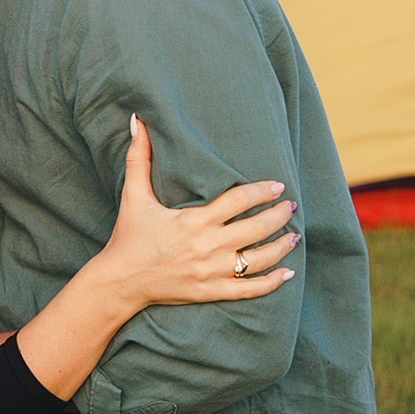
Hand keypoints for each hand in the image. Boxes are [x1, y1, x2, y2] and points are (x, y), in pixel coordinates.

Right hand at [99, 115, 298, 310]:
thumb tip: (138, 121)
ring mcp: (212, 272)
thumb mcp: (134, 195)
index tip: (278, 185)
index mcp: (194, 221)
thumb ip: (139, 158)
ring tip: (294, 235)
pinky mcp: (212, 292)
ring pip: (259, 260)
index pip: (238, 202)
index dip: (261, 192)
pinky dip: (272, 282)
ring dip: (281, 247)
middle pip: (256, 229)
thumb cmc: (129, 237)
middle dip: (278, 216)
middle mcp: (208, 246)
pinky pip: (250, 290)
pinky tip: (287, 273)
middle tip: (291, 206)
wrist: (120, 282)